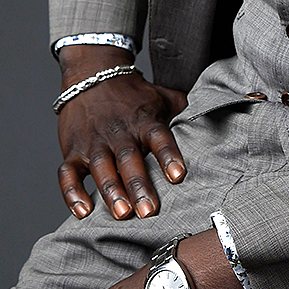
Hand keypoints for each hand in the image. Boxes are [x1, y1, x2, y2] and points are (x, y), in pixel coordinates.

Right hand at [57, 45, 188, 219]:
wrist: (91, 74)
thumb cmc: (133, 94)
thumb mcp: (162, 97)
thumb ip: (186, 111)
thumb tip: (220, 116)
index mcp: (144, 120)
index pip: (159, 137)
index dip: (168, 155)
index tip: (178, 175)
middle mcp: (119, 132)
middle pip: (129, 159)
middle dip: (139, 185)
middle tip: (149, 211)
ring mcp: (94, 142)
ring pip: (101, 167)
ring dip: (111, 191)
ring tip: (122, 214)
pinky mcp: (72, 150)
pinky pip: (67, 174)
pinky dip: (72, 193)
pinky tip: (83, 212)